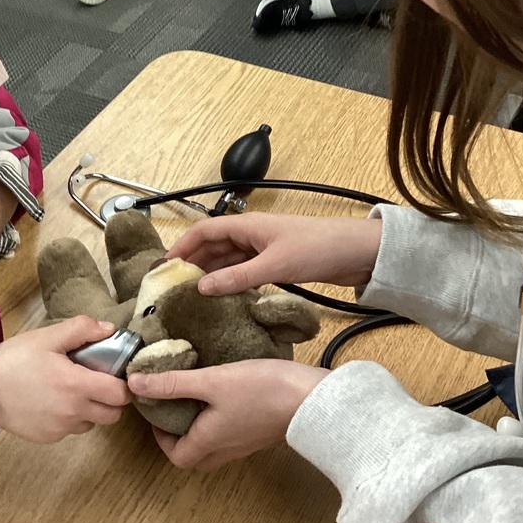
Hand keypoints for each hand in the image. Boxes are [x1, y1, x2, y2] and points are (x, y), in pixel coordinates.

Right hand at [0, 316, 132, 441]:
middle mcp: (73, 412)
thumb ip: (82, 329)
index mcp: (76, 386)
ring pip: (92, 423)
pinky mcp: (48, 438)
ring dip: (91, 410)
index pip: (120, 395)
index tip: (117, 374)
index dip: (124, 385)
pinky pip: (70, 430)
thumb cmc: (15, 360)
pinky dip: (70, 418)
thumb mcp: (47, 337)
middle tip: (98, 382)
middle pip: (113, 415)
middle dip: (111, 400)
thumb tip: (109, 329)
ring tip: (73, 390)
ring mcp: (60, 428)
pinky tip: (54, 401)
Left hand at [128, 359, 327, 470]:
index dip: (160, 438)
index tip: (155, 411)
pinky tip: (222, 396)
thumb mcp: (211, 380)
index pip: (176, 456)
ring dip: (198, 429)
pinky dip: (218, 423)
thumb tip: (134, 383)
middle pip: (194, 457)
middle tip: (172, 407)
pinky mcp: (259, 432)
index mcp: (209, 441)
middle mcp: (226, 449)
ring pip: (213, 447)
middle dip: (177, 437)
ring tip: (194, 398)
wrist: (311, 399)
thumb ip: (173, 383)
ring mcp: (245, 443)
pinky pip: (231, 436)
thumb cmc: (261, 390)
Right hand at [167, 213, 381, 295]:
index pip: (204, 231)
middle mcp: (251, 234)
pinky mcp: (276, 262)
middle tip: (175, 285)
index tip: (165, 266)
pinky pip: (244, 270)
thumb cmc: (317, 248)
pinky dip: (232, 281)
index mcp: (247, 225)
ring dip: (212, 274)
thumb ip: (237, 277)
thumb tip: (202, 288)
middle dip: (194, 262)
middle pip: (213, 245)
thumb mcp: (274, 265)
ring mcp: (263, 248)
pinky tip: (225, 297)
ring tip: (194, 294)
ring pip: (228, 259)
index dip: (182, 246)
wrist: (357, 252)